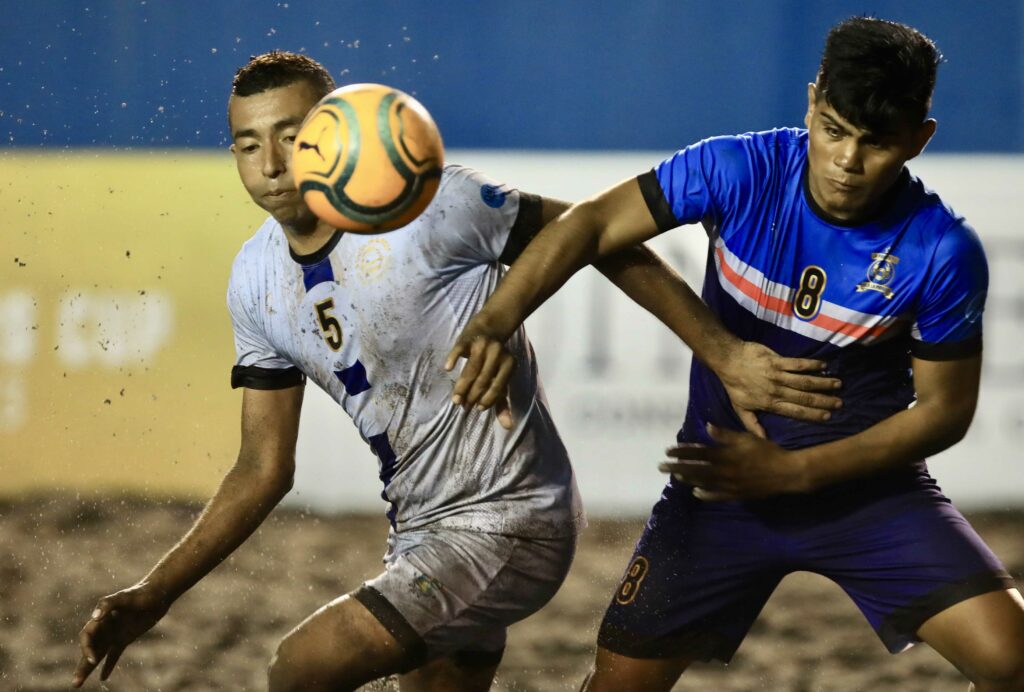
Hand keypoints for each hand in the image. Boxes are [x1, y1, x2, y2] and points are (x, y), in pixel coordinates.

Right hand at [72, 584, 170, 686]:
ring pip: (98, 654)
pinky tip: (103, 678)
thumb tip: (94, 617)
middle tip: (75, 683)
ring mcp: (114, 634)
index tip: (94, 659)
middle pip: (88, 650)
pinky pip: (114, 655)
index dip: (87, 648)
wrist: (157, 595)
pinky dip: (108, 666)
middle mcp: (104, 628)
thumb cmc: (140, 593)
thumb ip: (108, 604)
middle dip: (81, 666)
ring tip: (78, 684)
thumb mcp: (124, 596)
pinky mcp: (125, 638)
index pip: (86, 636)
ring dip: (88, 668)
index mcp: (101, 618)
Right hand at [445, 319, 514, 428]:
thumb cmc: (494, 360)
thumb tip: (508, 426)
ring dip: (462, 386)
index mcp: (509, 363)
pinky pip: (459, 350)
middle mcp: (497, 353)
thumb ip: (502, 401)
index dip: (488, 399)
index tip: (477, 409)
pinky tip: (448, 369)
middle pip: (483, 380)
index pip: (498, 387)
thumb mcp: (501, 378)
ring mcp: (482, 345)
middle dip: (472, 395)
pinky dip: (453, 359)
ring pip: (470, 370)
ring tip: (456, 399)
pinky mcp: (467, 339)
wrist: (489, 328)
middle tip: (462, 406)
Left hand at [658, 424, 810, 500]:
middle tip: (661, 466)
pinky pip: (716, 496)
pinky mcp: (736, 495)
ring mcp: (729, 485)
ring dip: (687, 479)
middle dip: (676, 467)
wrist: (786, 473)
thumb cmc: (767, 451)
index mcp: (725, 456)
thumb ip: (724, 435)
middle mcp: (724, 472)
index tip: (667, 450)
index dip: (681, 452)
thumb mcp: (746, 438)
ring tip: (675, 476)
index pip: (697, 453)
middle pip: (695, 470)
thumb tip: (706, 426)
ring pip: (702, 483)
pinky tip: (695, 492)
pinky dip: (704, 494)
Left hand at [717, 342, 841, 436]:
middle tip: (840, 403)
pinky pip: (797, 363)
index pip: (795, 411)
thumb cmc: (734, 385)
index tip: (828, 417)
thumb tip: (764, 439)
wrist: (727, 360)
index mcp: (770, 404)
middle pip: (804, 397)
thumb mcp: (740, 408)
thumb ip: (753, 425)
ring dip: (822, 382)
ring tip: (838, 384)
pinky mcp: (777, 360)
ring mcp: (777, 375)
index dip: (812, 414)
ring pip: (804, 380)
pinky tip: (824, 365)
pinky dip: (811, 364)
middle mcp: (776, 390)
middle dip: (823, 400)